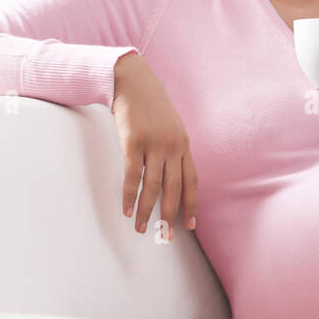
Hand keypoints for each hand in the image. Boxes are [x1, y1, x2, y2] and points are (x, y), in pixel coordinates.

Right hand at [111, 51, 198, 241]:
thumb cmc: (150, 106)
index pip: (191, 181)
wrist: (133, 81)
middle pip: (174, 188)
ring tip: (142, 228)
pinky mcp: (133, 142)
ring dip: (147, 210)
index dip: (191, 204)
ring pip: (153, 186)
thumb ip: (173, 150)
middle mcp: (172, 146)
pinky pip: (132, 175)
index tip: (191, 225)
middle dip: (170, 215)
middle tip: (165, 237)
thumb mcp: (170, 127)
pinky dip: (129, 195)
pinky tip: (127, 210)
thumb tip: (171, 177)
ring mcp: (153, 144)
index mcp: (183, 145)